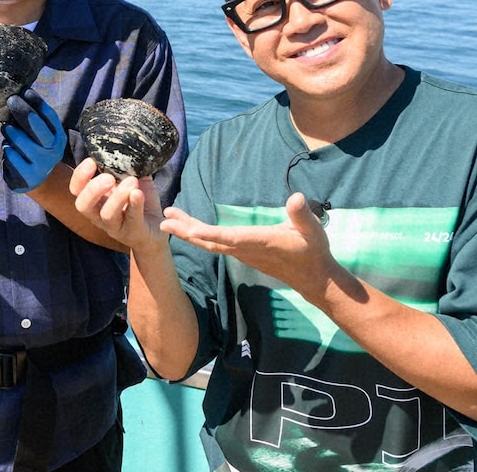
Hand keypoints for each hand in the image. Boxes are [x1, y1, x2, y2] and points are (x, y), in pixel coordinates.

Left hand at [2, 88, 66, 193]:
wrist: (35, 179)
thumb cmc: (34, 147)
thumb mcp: (39, 132)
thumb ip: (33, 116)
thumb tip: (21, 92)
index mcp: (58, 138)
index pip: (50, 117)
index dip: (38, 102)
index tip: (25, 91)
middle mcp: (53, 152)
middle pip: (37, 128)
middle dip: (23, 111)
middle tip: (11, 100)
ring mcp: (40, 167)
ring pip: (21, 142)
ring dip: (10, 131)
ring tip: (6, 127)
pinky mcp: (26, 178)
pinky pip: (11, 158)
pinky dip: (7, 149)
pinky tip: (7, 147)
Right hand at [70, 158, 164, 250]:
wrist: (156, 230)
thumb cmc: (138, 203)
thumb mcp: (131, 182)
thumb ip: (127, 167)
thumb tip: (127, 145)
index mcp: (95, 200)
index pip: (76, 190)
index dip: (79, 176)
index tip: (91, 161)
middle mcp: (99, 215)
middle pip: (83, 205)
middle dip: (93, 189)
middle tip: (108, 177)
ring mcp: (115, 226)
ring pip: (107, 214)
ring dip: (117, 196)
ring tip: (131, 182)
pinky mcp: (133, 232)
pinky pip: (132, 219)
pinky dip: (135, 205)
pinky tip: (138, 193)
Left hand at [159, 192, 337, 297]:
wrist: (313, 278)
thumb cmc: (313, 251)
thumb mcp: (312, 230)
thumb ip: (301, 215)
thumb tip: (296, 198)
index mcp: (259, 242)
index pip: (229, 237)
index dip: (208, 233)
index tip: (188, 228)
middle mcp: (246, 249)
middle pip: (211, 241)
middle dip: (186, 231)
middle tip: (163, 219)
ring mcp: (242, 253)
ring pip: (210, 243)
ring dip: (188, 231)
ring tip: (168, 218)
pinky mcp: (242, 253)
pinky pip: (215, 244)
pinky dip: (199, 235)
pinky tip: (188, 227)